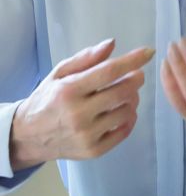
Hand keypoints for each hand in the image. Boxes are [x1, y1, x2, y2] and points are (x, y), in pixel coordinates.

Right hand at [10, 39, 153, 169]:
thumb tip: (112, 44)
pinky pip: (124, 132)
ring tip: (126, 94)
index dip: (132, 60)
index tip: (149, 52)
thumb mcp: (60, 73)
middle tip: (137, 75)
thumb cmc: (47, 98)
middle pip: (122, 92)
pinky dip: (129, 119)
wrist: (27, 137)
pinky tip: (122, 111)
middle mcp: (77, 114)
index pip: (109, 72)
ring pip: (126, 111)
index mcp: (69, 90)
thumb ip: (86, 58)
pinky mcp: (92, 151)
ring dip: (133, 99)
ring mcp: (86, 135)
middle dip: (136, 80)